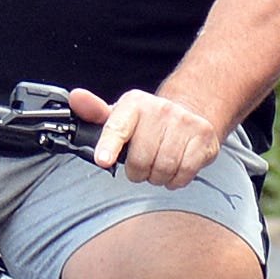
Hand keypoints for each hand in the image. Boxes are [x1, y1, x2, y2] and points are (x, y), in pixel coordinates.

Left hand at [69, 86, 225, 187]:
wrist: (190, 112)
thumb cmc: (148, 122)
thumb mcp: (120, 115)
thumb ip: (95, 112)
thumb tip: (75, 98)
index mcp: (134, 103)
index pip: (117, 126)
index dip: (109, 146)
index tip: (103, 160)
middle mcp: (160, 109)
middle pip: (140, 159)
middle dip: (137, 171)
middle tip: (140, 166)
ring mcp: (185, 122)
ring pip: (162, 168)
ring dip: (157, 177)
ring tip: (157, 166)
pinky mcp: (203, 138)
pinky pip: (184, 173)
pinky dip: (175, 180)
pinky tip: (173, 170)